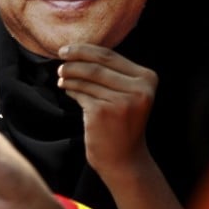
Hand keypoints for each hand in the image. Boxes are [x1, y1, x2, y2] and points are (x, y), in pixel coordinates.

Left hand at [57, 44, 157, 182]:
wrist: (124, 160)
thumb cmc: (122, 124)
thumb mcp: (128, 94)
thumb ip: (112, 73)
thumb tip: (78, 51)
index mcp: (147, 79)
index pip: (111, 56)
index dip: (85, 50)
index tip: (67, 48)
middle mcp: (139, 89)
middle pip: (97, 65)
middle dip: (74, 59)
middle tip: (60, 58)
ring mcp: (121, 101)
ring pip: (86, 79)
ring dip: (69, 76)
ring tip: (61, 76)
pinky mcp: (103, 112)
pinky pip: (80, 94)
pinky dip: (70, 90)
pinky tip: (66, 90)